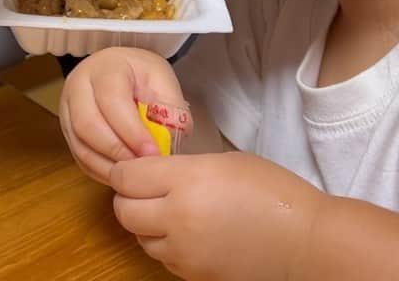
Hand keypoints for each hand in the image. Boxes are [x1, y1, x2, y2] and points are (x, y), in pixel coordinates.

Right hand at [58, 46, 189, 184]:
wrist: (119, 69)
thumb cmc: (141, 75)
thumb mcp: (162, 80)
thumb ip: (168, 107)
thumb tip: (167, 142)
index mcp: (105, 67)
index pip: (111, 100)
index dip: (132, 130)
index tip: (153, 152)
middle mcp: (78, 85)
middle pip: (87, 124)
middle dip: (117, 151)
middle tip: (143, 168)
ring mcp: (67, 107)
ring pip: (79, 144)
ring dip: (107, 165)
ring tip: (134, 175)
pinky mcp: (66, 128)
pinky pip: (78, 156)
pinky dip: (99, 170)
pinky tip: (120, 175)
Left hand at [111, 152, 324, 280]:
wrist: (306, 242)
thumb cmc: (270, 189)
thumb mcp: (221, 161)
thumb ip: (181, 167)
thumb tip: (152, 172)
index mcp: (185, 181)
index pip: (126, 177)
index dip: (124, 170)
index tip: (132, 166)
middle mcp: (177, 218)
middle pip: (124, 210)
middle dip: (127, 198)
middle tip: (142, 188)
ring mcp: (185, 253)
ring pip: (140, 238)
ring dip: (144, 223)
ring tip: (165, 210)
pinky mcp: (195, 276)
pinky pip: (163, 258)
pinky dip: (165, 244)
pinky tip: (185, 232)